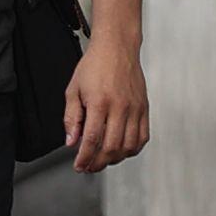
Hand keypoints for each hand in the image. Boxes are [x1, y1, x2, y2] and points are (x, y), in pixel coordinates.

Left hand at [66, 41, 150, 172]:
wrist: (117, 48)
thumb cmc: (94, 66)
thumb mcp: (73, 90)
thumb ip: (71, 118)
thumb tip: (71, 142)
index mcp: (99, 102)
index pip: (92, 139)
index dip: (85, 157)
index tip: (79, 166)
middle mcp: (120, 107)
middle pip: (112, 147)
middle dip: (98, 163)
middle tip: (89, 167)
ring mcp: (135, 108)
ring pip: (129, 146)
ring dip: (115, 159)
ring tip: (103, 160)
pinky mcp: (144, 108)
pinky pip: (143, 137)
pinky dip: (132, 149)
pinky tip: (122, 150)